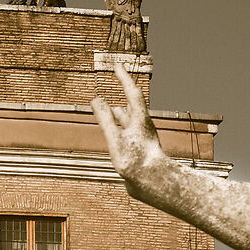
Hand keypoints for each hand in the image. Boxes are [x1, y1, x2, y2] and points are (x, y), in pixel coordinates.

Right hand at [93, 60, 167, 183]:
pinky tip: (114, 135)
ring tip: (111, 108)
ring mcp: (141, 139)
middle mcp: (142, 127)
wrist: (153, 184)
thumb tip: (96, 99)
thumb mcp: (116, 139)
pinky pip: (126, 134)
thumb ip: (105, 119)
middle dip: (123, 92)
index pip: (132, 92)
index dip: (124, 77)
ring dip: (119, 113)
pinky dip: (118, 129)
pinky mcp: (138, 151)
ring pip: (129, 121)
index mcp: (140, 120)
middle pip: (131, 106)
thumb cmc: (136, 162)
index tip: (117, 65)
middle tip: (118, 79)